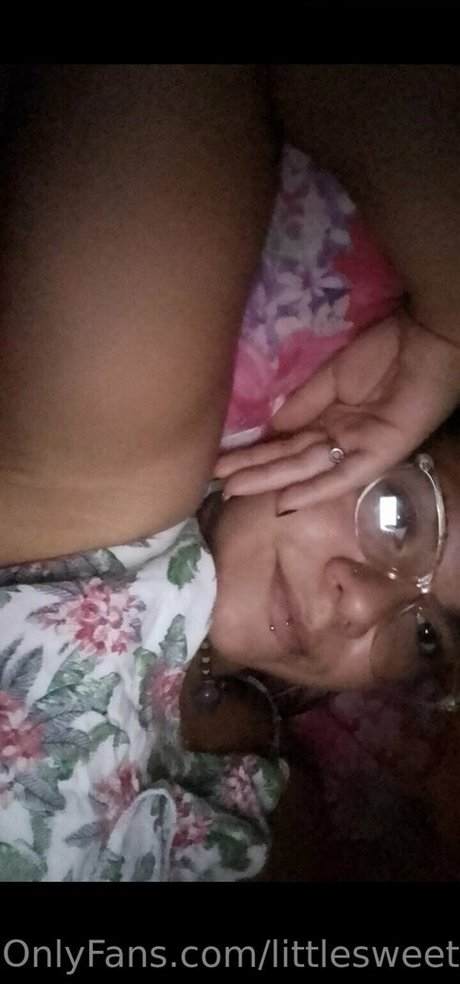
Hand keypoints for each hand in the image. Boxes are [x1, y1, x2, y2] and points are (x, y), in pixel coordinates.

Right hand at [215, 312, 459, 511]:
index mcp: (329, 422)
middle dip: (253, 472)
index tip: (221, 463)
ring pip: (307, 471)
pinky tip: (286, 502)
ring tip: (235, 491)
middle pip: (290, 461)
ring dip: (271, 482)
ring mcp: (357, 449)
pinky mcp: (379, 454)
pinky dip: (315, 490)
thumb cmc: (385, 351)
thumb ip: (301, 406)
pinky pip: (343, 477)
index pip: (285, 444)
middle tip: (216, 485)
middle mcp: (339, 441)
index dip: (254, 453)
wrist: (427, 338)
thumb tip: (266, 430)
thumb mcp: (331, 378)